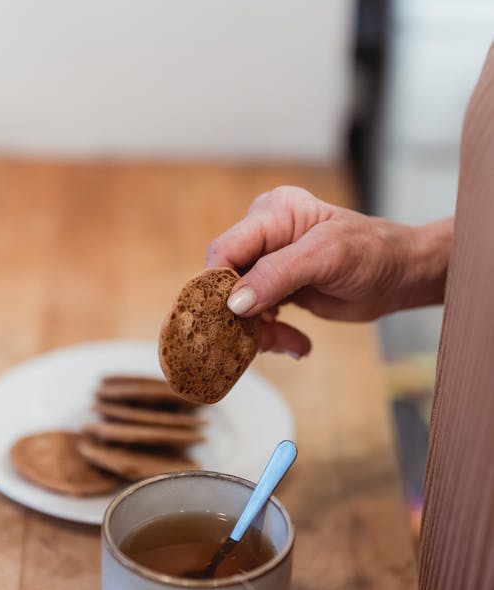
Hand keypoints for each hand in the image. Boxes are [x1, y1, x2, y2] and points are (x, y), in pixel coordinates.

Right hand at [206, 186, 450, 356]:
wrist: (398, 276)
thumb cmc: (372, 253)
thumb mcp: (326, 257)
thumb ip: (278, 274)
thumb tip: (235, 302)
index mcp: (272, 214)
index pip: (225, 249)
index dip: (222, 285)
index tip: (235, 318)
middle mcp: (263, 236)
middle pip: (226, 282)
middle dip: (244, 316)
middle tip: (271, 340)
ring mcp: (267, 265)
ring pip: (239, 306)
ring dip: (261, 332)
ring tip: (292, 343)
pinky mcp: (275, 291)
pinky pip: (257, 318)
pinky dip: (272, 335)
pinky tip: (297, 343)